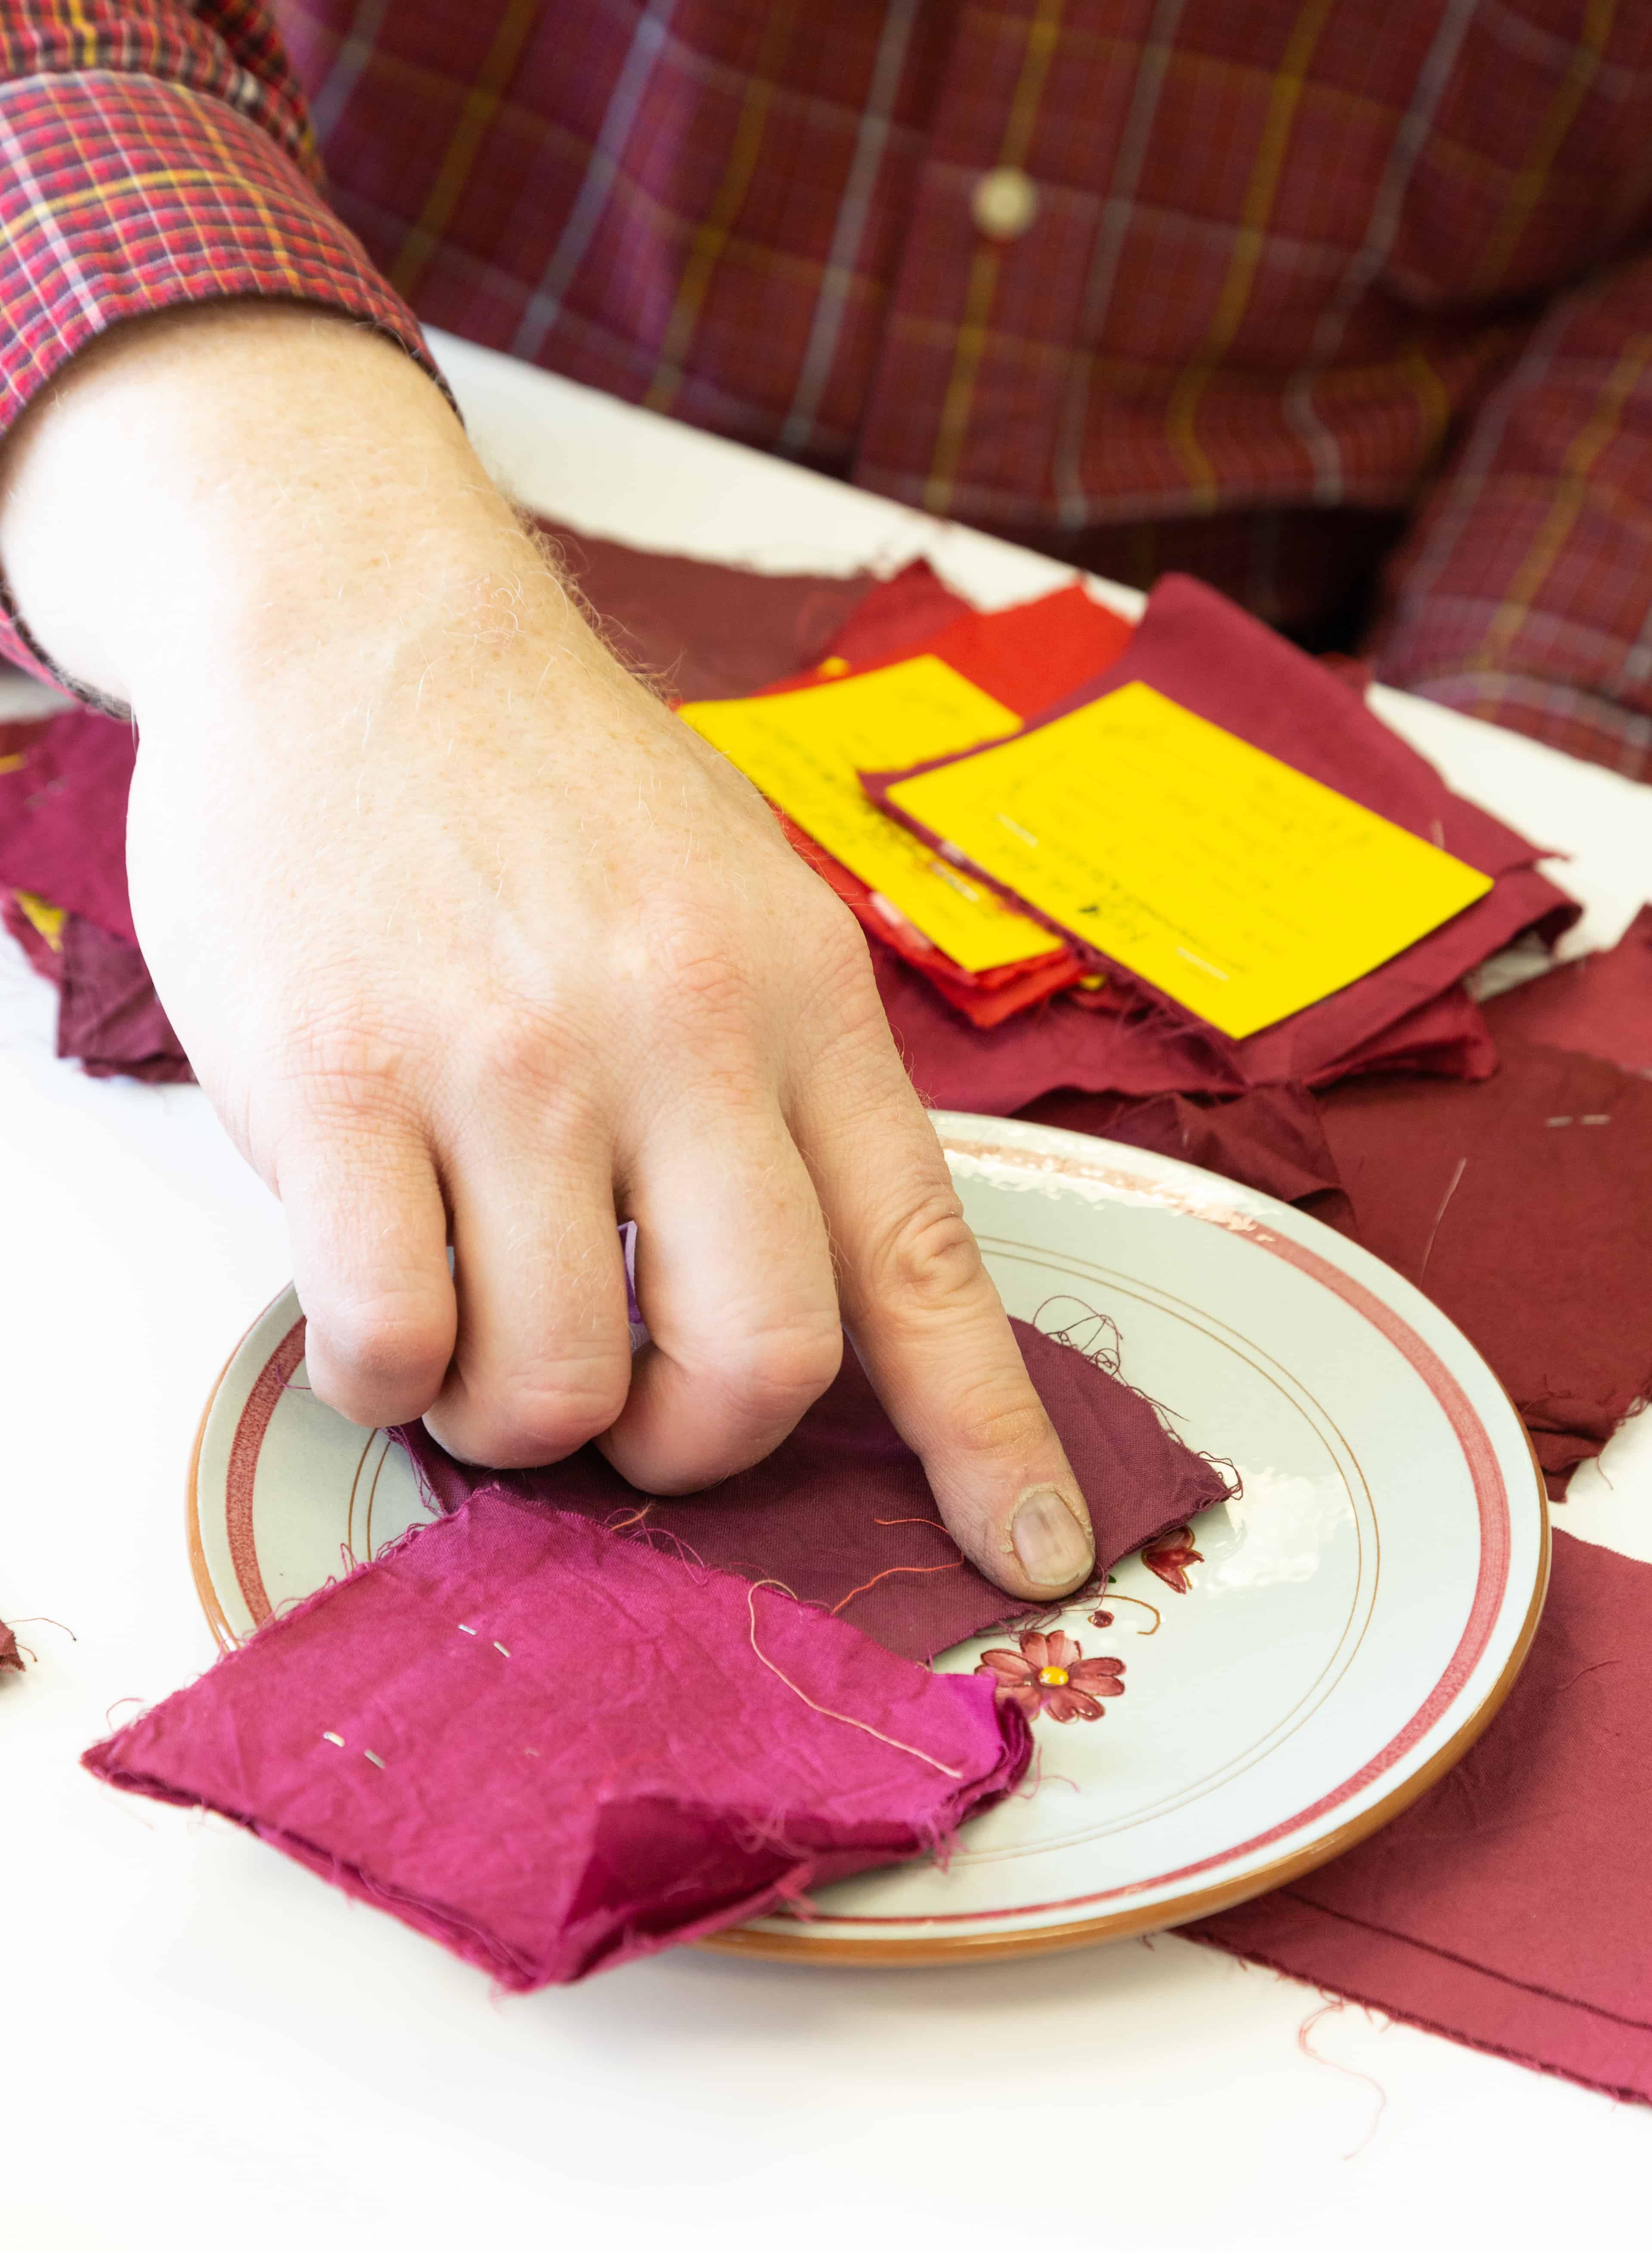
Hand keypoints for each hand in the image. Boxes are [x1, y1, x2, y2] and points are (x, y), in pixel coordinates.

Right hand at [0, 304, 1095, 1596]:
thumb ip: (786, 1091)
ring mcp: (504, 1062)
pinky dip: (388, 1379)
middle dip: (692, 1447)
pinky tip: (378, 1304)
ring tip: (473, 1330)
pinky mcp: (337, 1084)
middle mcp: (676, 1033)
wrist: (355, 620)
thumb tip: (798, 1308)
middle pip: (756, 1364)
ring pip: (557, 1383)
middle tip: (630, 1412)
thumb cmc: (551, 786)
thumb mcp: (739, 898)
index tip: (1033, 1556)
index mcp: (799, 997)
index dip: (985, 1436)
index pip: (921, 1262)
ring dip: (516, 1417)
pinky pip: (391, 1341)